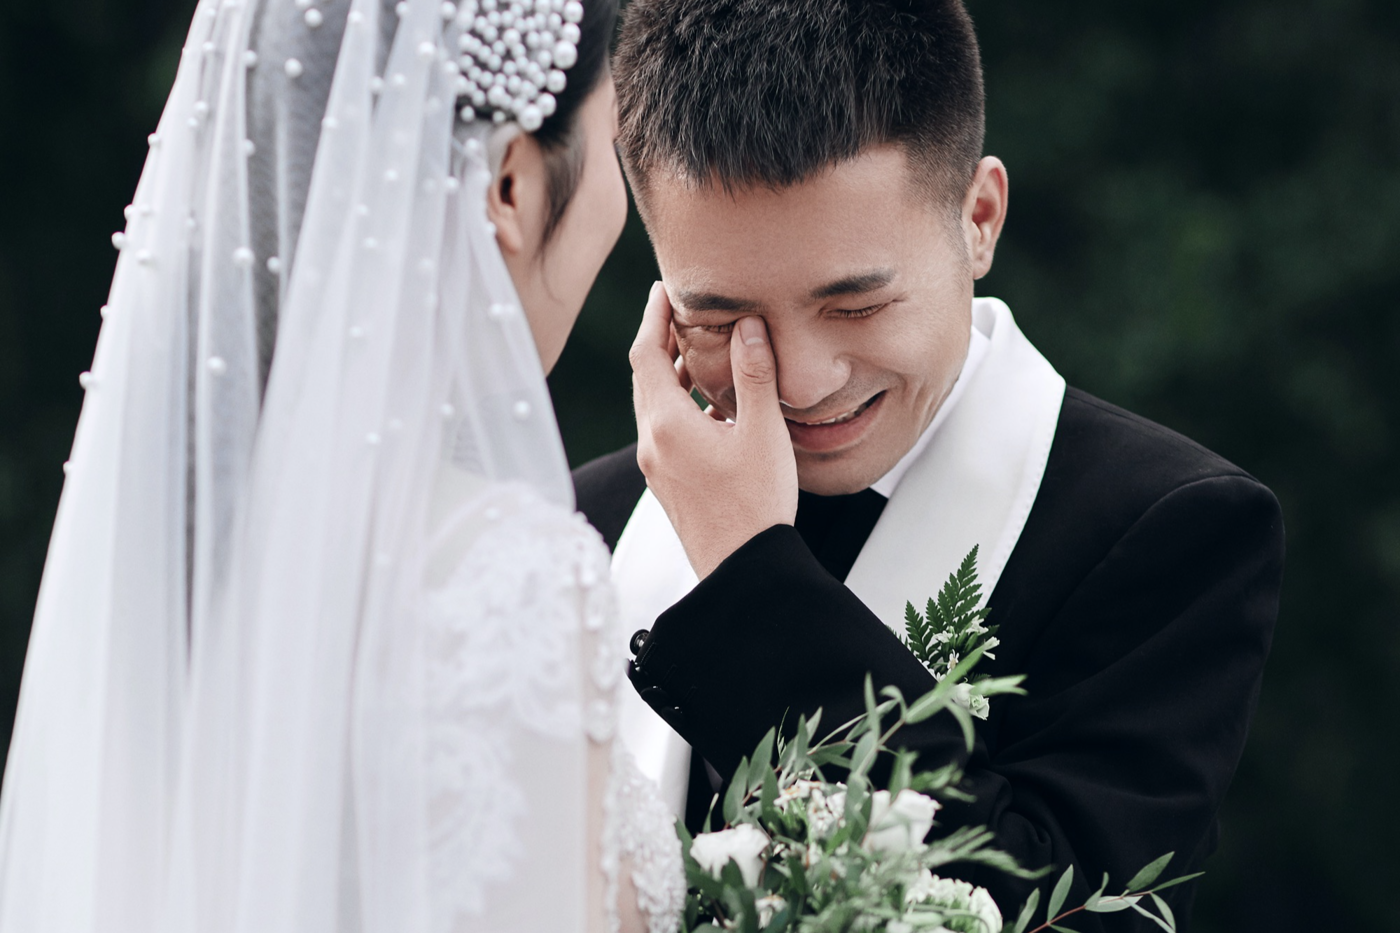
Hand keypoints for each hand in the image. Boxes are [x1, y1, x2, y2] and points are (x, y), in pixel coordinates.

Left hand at [630, 282, 798, 577]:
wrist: (742, 568)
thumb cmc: (756, 505)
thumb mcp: (763, 433)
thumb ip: (754, 375)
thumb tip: (748, 326)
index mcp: (667, 424)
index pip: (645, 354)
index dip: (653, 317)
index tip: (664, 290)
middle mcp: (652, 443)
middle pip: (645, 378)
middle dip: (660, 341)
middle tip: (682, 312)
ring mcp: (656, 466)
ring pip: (653, 406)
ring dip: (672, 375)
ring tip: (701, 352)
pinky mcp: (667, 483)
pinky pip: (664, 431)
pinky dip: (679, 406)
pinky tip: (711, 407)